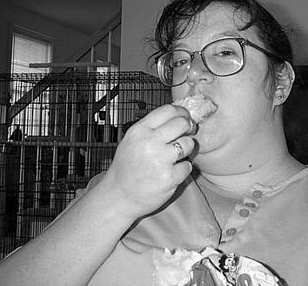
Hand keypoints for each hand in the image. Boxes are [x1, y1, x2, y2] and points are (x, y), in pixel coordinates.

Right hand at [100, 104, 194, 218]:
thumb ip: (151, 129)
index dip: (181, 112)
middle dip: (187, 128)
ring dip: (186, 149)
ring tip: (176, 156)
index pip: (168, 110)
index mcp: (139, 131)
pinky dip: (183, 169)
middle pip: (182, 123)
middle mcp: (149, 142)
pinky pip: (188, 166)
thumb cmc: (126, 168)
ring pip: (188, 144)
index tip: (185, 117)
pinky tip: (172, 172)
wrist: (118, 197)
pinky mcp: (169, 178)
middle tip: (186, 135)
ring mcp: (160, 160)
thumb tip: (178, 117)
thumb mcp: (131, 141)